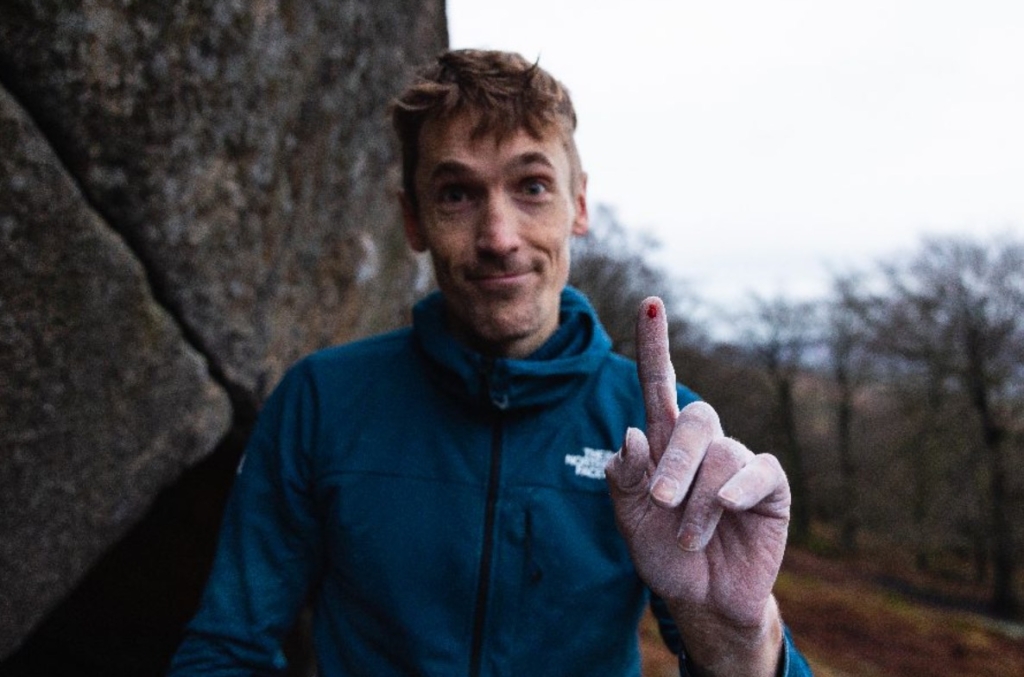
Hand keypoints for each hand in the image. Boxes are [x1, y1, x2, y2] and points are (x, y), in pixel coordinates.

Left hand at [605, 297, 789, 674]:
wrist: (701, 599)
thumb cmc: (663, 553)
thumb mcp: (629, 520)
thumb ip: (623, 480)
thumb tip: (632, 433)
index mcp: (665, 444)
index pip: (659, 385)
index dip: (656, 345)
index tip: (650, 302)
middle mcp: (704, 445)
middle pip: (694, 417)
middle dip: (675, 461)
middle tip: (659, 503)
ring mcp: (739, 463)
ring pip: (721, 456)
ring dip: (699, 502)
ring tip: (689, 538)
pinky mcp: (769, 488)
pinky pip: (759, 471)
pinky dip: (738, 490)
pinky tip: (730, 509)